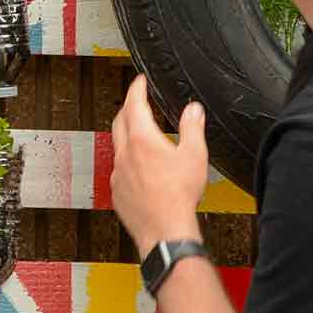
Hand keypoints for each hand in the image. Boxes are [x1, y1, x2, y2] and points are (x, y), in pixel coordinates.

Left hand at [111, 75, 208, 255]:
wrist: (165, 231)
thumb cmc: (179, 197)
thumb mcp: (195, 155)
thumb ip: (193, 127)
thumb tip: (194, 110)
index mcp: (142, 140)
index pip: (134, 104)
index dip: (136, 89)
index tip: (139, 81)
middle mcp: (125, 155)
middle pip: (119, 121)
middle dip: (127, 107)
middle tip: (136, 101)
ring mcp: (118, 174)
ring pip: (117, 146)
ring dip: (126, 134)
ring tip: (138, 133)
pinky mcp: (117, 192)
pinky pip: (118, 169)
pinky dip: (127, 160)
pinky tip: (138, 167)